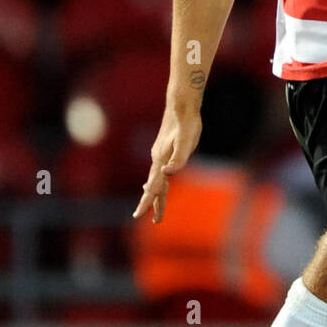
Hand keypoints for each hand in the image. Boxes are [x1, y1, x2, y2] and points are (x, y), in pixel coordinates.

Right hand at [133, 107, 201, 222]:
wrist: (181, 106)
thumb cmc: (186, 123)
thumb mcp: (186, 140)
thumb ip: (178, 157)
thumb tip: (168, 173)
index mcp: (161, 160)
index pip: (154, 186)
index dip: (148, 201)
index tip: (139, 215)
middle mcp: (158, 159)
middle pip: (154, 187)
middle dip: (152, 204)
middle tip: (151, 220)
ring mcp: (160, 156)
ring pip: (157, 181)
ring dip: (156, 197)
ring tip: (156, 212)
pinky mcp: (164, 152)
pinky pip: (160, 174)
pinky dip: (159, 185)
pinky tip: (159, 187)